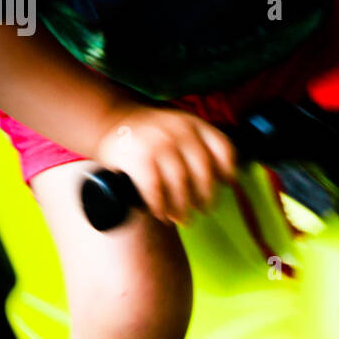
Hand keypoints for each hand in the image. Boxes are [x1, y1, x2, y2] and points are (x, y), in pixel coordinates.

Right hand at [92, 105, 237, 224]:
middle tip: (203, 210)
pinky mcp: (138, 158)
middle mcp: (179, 130)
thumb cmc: (152, 136)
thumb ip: (201, 148)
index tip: (226, 185)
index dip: (228, 170)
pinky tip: (161, 213)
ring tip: (182, 218)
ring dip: (182, 207)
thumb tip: (226, 180)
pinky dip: (160, 206)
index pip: (223, 148)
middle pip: (203, 171)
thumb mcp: (180, 130)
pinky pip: (156, 189)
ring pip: (180, 183)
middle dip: (206, 196)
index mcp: (194, 123)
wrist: (110, 120)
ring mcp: (158, 142)